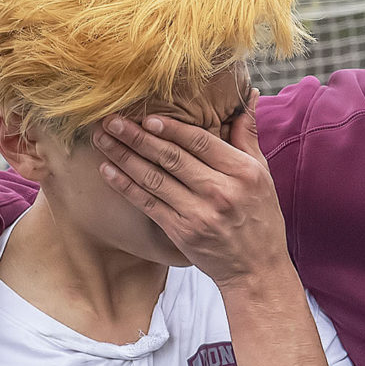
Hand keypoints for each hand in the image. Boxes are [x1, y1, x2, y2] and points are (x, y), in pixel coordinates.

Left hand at [91, 104, 288, 290]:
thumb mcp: (262, 174)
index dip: (171, 128)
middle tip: (111, 120)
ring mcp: (198, 213)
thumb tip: (248, 95)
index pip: (200, 142)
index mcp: (242, 172)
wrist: (256, 270)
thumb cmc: (260, 218)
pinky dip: (125, 185)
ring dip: (124, 156)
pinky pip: (147, 203)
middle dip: (137, 136)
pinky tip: (107, 170)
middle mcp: (220, 191)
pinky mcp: (181, 232)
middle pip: (171, 157)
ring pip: (154, 178)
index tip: (147, 117)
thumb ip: (247, 136)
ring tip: (102, 139)